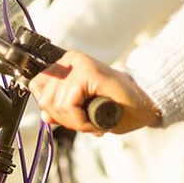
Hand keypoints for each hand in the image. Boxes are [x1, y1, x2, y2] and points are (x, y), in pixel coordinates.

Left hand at [30, 51, 160, 134]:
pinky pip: (69, 105)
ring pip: (55, 103)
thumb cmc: (118, 106)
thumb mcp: (83, 109)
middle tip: (84, 122)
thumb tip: (44, 116)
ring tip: (92, 121)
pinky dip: (80, 121)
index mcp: (67, 64)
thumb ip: (63, 110)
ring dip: (74, 122)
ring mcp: (78, 63)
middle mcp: (70, 60)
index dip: (49, 108)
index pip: (37, 86)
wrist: (146, 105)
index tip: (69, 118)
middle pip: (44, 97)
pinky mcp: (88, 72)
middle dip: (62, 118)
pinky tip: (95, 121)